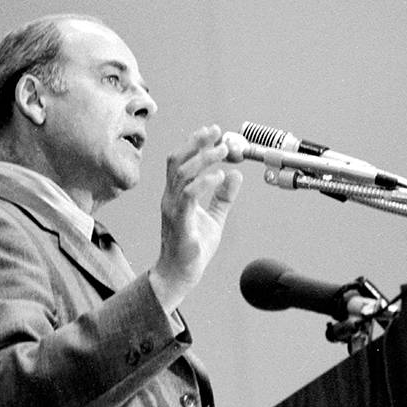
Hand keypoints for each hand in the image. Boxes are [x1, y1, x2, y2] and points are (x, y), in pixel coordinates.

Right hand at [150, 125, 242, 307]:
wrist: (179, 275)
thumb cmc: (192, 249)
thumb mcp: (214, 218)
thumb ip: (223, 197)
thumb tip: (236, 176)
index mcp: (176, 195)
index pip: (180, 161)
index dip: (194, 143)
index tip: (213, 131)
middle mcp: (170, 198)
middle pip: (177, 161)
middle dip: (197, 143)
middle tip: (218, 134)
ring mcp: (173, 209)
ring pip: (182, 173)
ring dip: (204, 158)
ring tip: (222, 151)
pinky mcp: (180, 223)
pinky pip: (189, 196)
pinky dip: (204, 182)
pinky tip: (219, 176)